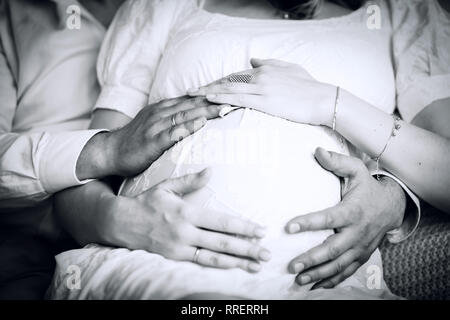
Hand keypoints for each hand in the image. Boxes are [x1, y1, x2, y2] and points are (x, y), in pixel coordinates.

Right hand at [77, 96, 225, 178]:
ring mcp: (156, 125)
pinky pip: (171, 133)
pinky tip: (199, 125)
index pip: (193, 98)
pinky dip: (186, 128)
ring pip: (184, 115)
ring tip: (225, 109)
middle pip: (193, 104)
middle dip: (215, 100)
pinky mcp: (151, 140)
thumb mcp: (157, 123)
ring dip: (206, 111)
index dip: (213, 94)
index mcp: (164, 107)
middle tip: (237, 98)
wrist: (111, 151)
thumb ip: (175, 118)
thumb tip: (197, 115)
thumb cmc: (138, 140)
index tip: (233, 92)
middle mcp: (161, 112)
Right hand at [102, 168, 270, 272]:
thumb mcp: (167, 186)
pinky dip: (218, 266)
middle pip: (222, 242)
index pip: (221, 221)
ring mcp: (179, 248)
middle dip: (247, 248)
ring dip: (238, 262)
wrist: (120, 222)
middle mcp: (185, 232)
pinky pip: (200, 264)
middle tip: (267, 253)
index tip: (261, 230)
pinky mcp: (173, 258)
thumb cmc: (146, 201)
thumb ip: (191, 181)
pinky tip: (233, 268)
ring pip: (214, 257)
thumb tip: (211, 171)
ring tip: (257, 266)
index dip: (243, 227)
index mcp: (187, 212)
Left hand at [188, 58, 335, 125]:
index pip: (234, 77)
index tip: (203, 88)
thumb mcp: (290, 69)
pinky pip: (238, 98)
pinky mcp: (265, 101)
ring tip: (191, 95)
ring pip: (228, 89)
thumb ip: (270, 64)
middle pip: (226, 81)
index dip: (217, 82)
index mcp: (264, 70)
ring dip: (208, 91)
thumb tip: (253, 61)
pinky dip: (221, 97)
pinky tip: (208, 99)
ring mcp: (261, 88)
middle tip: (188, 92)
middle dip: (206, 87)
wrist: (324, 99)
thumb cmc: (309, 87)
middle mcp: (260, 76)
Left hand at [285, 148, 405, 287]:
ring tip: (299, 279)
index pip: (328, 218)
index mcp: (352, 211)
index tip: (288, 226)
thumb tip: (317, 151)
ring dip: (318, 274)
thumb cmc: (367, 188)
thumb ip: (337, 162)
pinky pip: (347, 272)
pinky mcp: (361, 256)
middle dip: (312, 258)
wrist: (392, 207)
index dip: (308, 222)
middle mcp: (357, 232)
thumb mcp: (356, 171)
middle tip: (292, 265)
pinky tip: (315, 287)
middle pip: (333, 249)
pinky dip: (332, 281)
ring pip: (339, 265)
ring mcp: (360, 247)